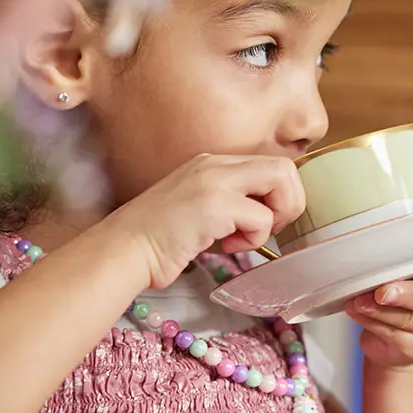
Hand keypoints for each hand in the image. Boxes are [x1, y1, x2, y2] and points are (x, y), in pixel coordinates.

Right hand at [114, 153, 304, 287]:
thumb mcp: (200, 206)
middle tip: (268, 228)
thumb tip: (269, 211)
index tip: (264, 220)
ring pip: (280, 181)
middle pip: (283, 167)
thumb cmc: (160, 237)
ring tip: (245, 238)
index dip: (279, 194)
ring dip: (273, 219)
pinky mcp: (214, 205)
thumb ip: (231, 200)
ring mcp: (214, 180)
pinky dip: (253, 240)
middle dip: (289, 202)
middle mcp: (215, 164)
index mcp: (212, 162)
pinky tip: (226, 247)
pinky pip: (262, 218)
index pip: (269, 164)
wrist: (123, 249)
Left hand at [344, 263, 412, 368]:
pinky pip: (394, 335)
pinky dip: (371, 321)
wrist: (395, 334)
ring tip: (359, 301)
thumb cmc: (406, 287)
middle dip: (406, 294)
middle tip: (382, 291)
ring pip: (409, 320)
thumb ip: (408, 263)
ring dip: (379, 309)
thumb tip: (380, 254)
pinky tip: (358, 311)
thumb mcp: (412, 269)